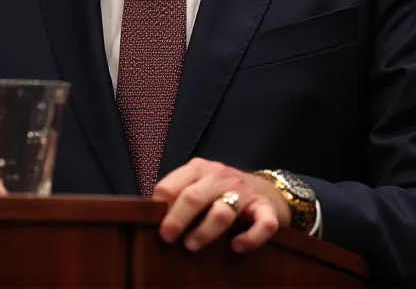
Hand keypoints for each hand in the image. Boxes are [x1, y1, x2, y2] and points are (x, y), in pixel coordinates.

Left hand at [153, 157, 291, 252]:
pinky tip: (237, 247)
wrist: (267, 188)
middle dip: (177, 219)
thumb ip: (178, 194)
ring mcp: (244, 192)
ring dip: (205, 231)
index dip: (160, 206)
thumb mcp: (198, 184)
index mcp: (199, 168)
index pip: (172, 185)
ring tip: (191, 246)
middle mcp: (221, 177)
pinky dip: (250, 238)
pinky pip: (262, 225)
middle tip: (167, 238)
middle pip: (193, 197)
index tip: (152, 224)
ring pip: (223, 211)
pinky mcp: (266, 209)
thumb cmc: (221, 191)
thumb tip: (148, 215)